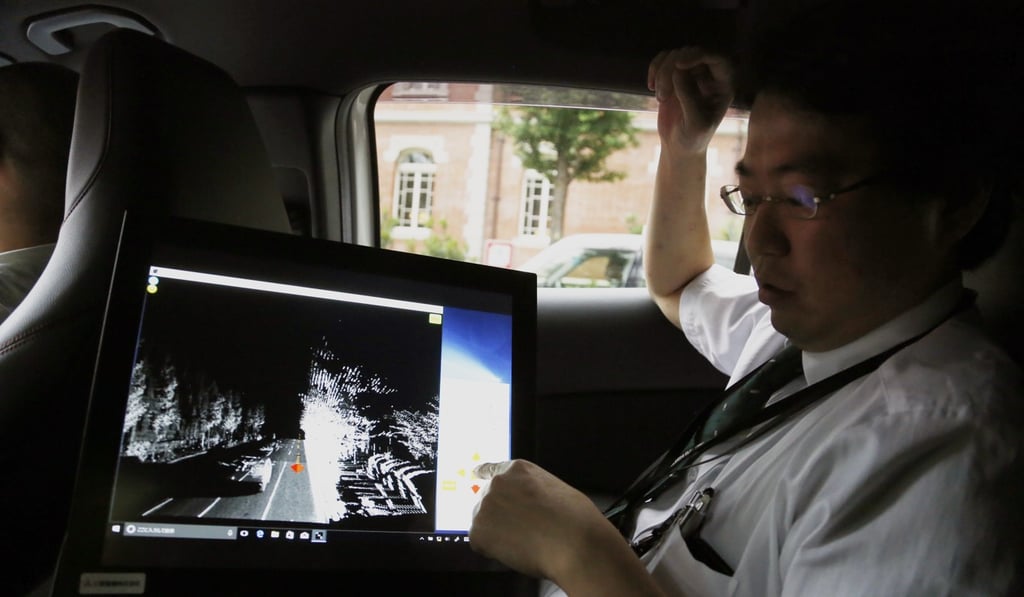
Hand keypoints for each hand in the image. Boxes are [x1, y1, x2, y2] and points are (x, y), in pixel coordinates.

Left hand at [469, 460, 623, 582]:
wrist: (573, 542)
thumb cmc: (575, 519)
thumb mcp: (555, 489)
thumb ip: (531, 491)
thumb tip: (526, 504)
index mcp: (517, 469)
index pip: (490, 469)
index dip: (483, 476)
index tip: (474, 476)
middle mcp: (497, 483)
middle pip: (487, 501)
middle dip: (499, 516)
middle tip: (522, 532)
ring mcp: (485, 505)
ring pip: (484, 523)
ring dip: (497, 534)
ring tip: (526, 541)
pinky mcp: (478, 530)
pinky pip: (481, 544)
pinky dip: (494, 551)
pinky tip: (517, 550)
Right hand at [647, 47, 733, 153]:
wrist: (679, 147)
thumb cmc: (693, 138)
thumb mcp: (695, 123)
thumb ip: (689, 97)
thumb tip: (677, 71)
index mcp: (723, 85)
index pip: (716, 58)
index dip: (698, 55)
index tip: (678, 64)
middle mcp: (709, 75)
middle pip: (691, 53)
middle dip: (672, 70)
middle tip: (663, 96)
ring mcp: (691, 74)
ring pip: (674, 55)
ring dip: (662, 73)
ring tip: (661, 98)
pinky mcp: (673, 76)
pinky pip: (663, 60)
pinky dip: (654, 69)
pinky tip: (651, 87)